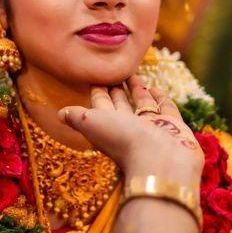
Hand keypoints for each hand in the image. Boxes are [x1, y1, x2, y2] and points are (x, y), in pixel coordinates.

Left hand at [59, 76, 203, 186]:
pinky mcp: (172, 126)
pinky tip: (155, 87)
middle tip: (115, 70)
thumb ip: (77, 116)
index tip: (95, 75)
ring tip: (133, 74)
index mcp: (108, 125)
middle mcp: (129, 127)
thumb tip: (59, 114)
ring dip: (137, 90)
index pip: (100, 104)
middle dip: (116, 89)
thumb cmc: (124, 141)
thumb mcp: (92, 124)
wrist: (160, 162)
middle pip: (120, 103)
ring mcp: (151, 126)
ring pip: (142, 104)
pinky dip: (160, 98)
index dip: (98, 91)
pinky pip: (165, 108)